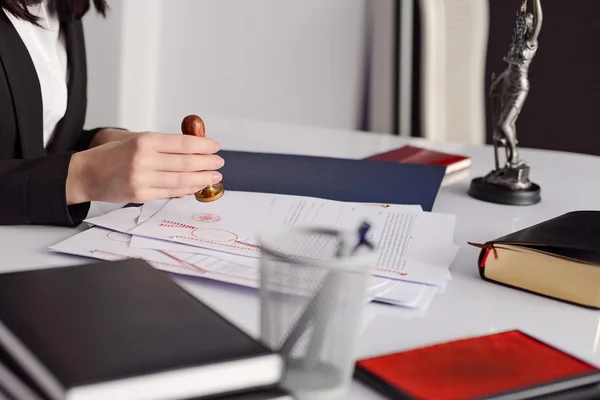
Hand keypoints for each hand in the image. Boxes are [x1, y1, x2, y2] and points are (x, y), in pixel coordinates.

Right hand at [66, 132, 222, 203]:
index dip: (203, 146)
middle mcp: (144, 159)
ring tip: (214, 177)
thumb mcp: (135, 140)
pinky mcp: (141, 195)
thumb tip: (192, 151)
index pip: (182, 143)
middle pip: (186, 162)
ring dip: (201, 179)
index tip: (215, 147)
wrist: (85, 174)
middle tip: (219, 162)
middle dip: (207, 163)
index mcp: (144, 141)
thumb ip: (162, 146)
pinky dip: (186, 190)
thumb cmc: (111, 155)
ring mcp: (143, 179)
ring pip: (181, 180)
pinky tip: (196, 187)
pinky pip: (170, 193)